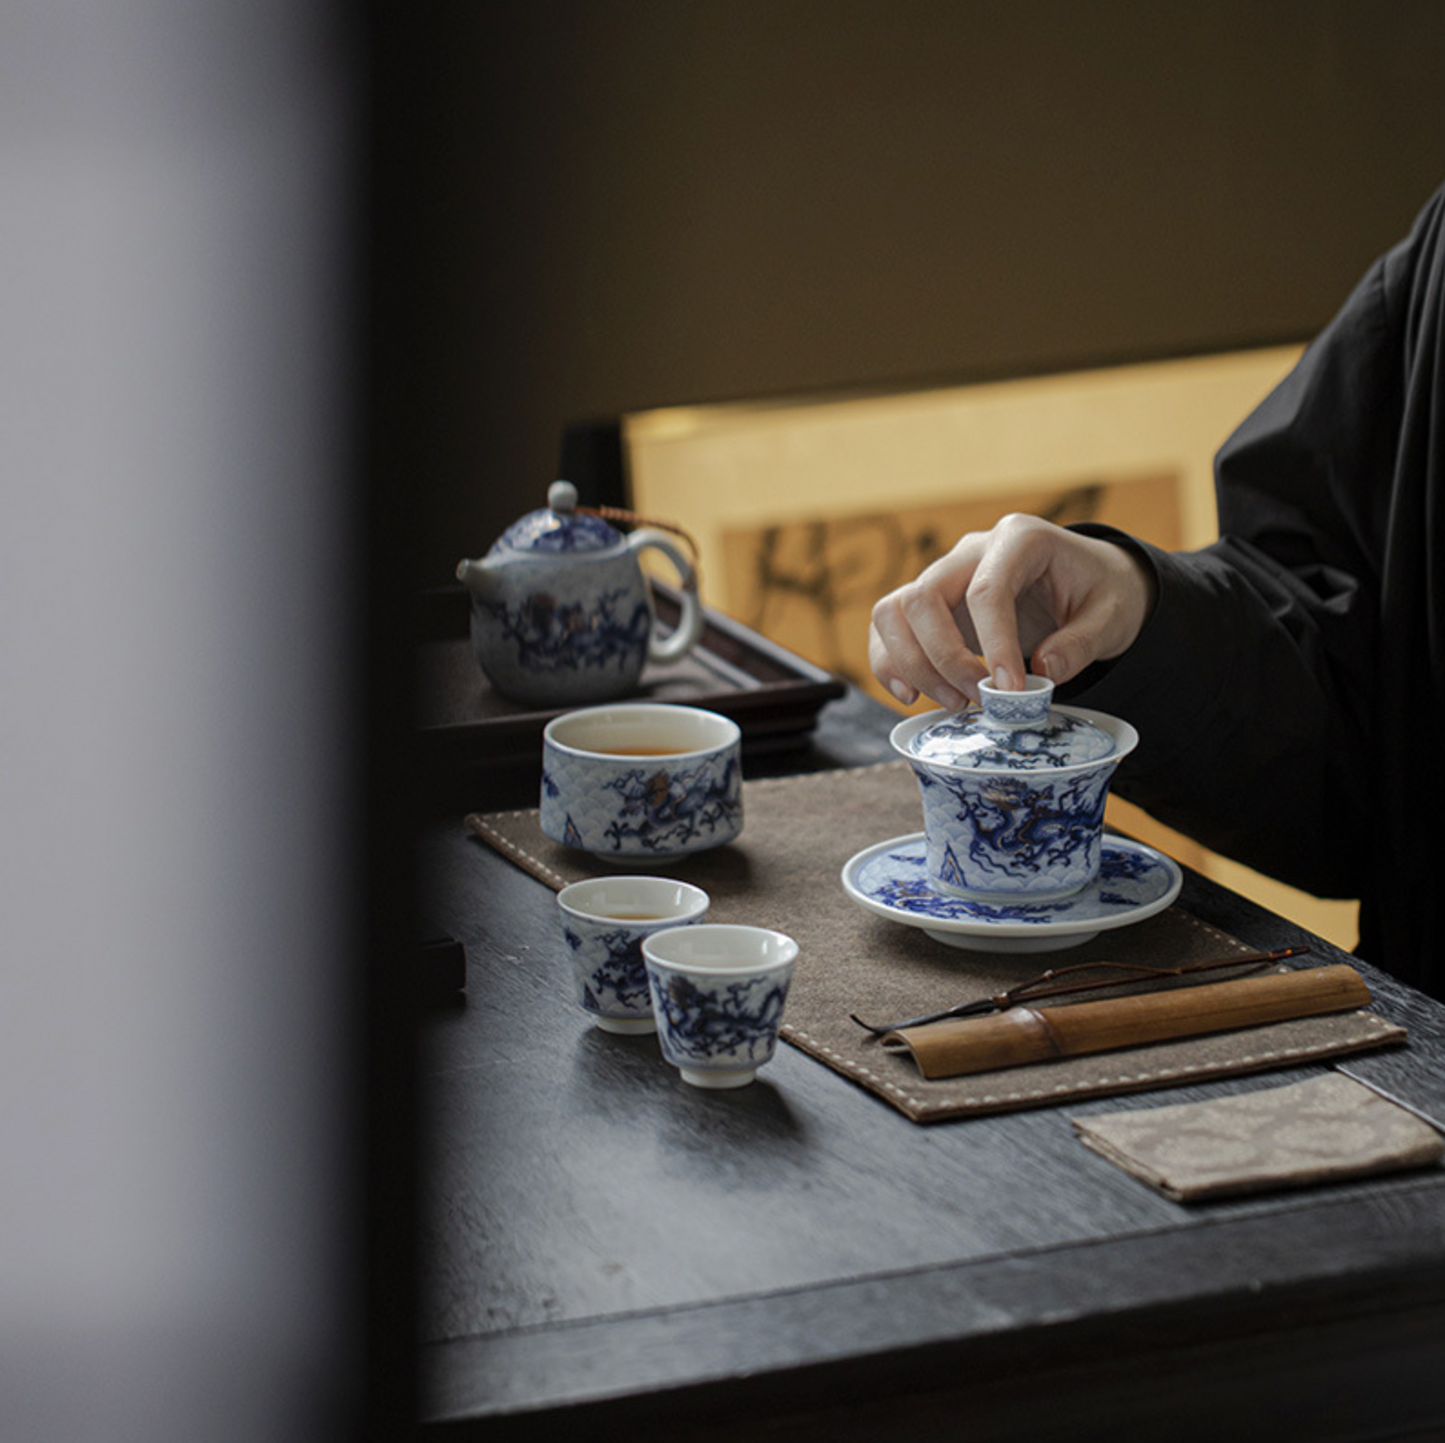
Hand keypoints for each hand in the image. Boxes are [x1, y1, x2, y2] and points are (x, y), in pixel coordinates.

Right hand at [868, 514, 1155, 708]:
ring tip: (954, 702)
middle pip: (925, 597)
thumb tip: (1042, 673)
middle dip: (945, 658)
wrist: (1090, 583)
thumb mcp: (1112, 616)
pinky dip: (890, 664)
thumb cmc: (1100, 592)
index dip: (993, 644)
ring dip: (913, 664)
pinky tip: (912, 697)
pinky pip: (888, 628)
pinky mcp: (930, 605)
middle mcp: (971, 551)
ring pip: (894, 611)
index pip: (987, 589)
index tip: (1009, 690)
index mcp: (1020, 539)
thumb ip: (1081, 644)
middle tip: (978, 699)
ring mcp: (944, 575)